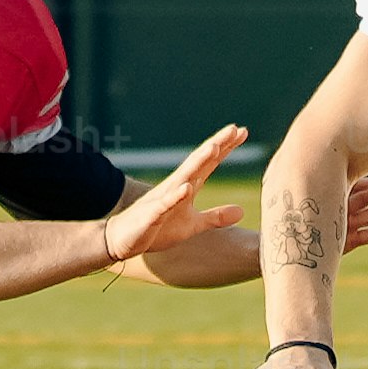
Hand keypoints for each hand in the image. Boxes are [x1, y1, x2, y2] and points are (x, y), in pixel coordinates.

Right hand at [102, 124, 250, 271]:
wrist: (124, 239)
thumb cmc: (158, 229)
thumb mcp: (193, 225)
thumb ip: (216, 217)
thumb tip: (242, 211)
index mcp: (186, 187)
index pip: (209, 163)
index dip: (226, 148)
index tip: (243, 131)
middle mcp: (176, 186)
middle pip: (199, 162)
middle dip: (216, 145)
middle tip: (235, 129)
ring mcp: (163, 199)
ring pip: (183, 177)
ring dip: (198, 162)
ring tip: (214, 147)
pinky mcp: (152, 215)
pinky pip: (165, 204)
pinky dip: (175, 196)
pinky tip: (186, 188)